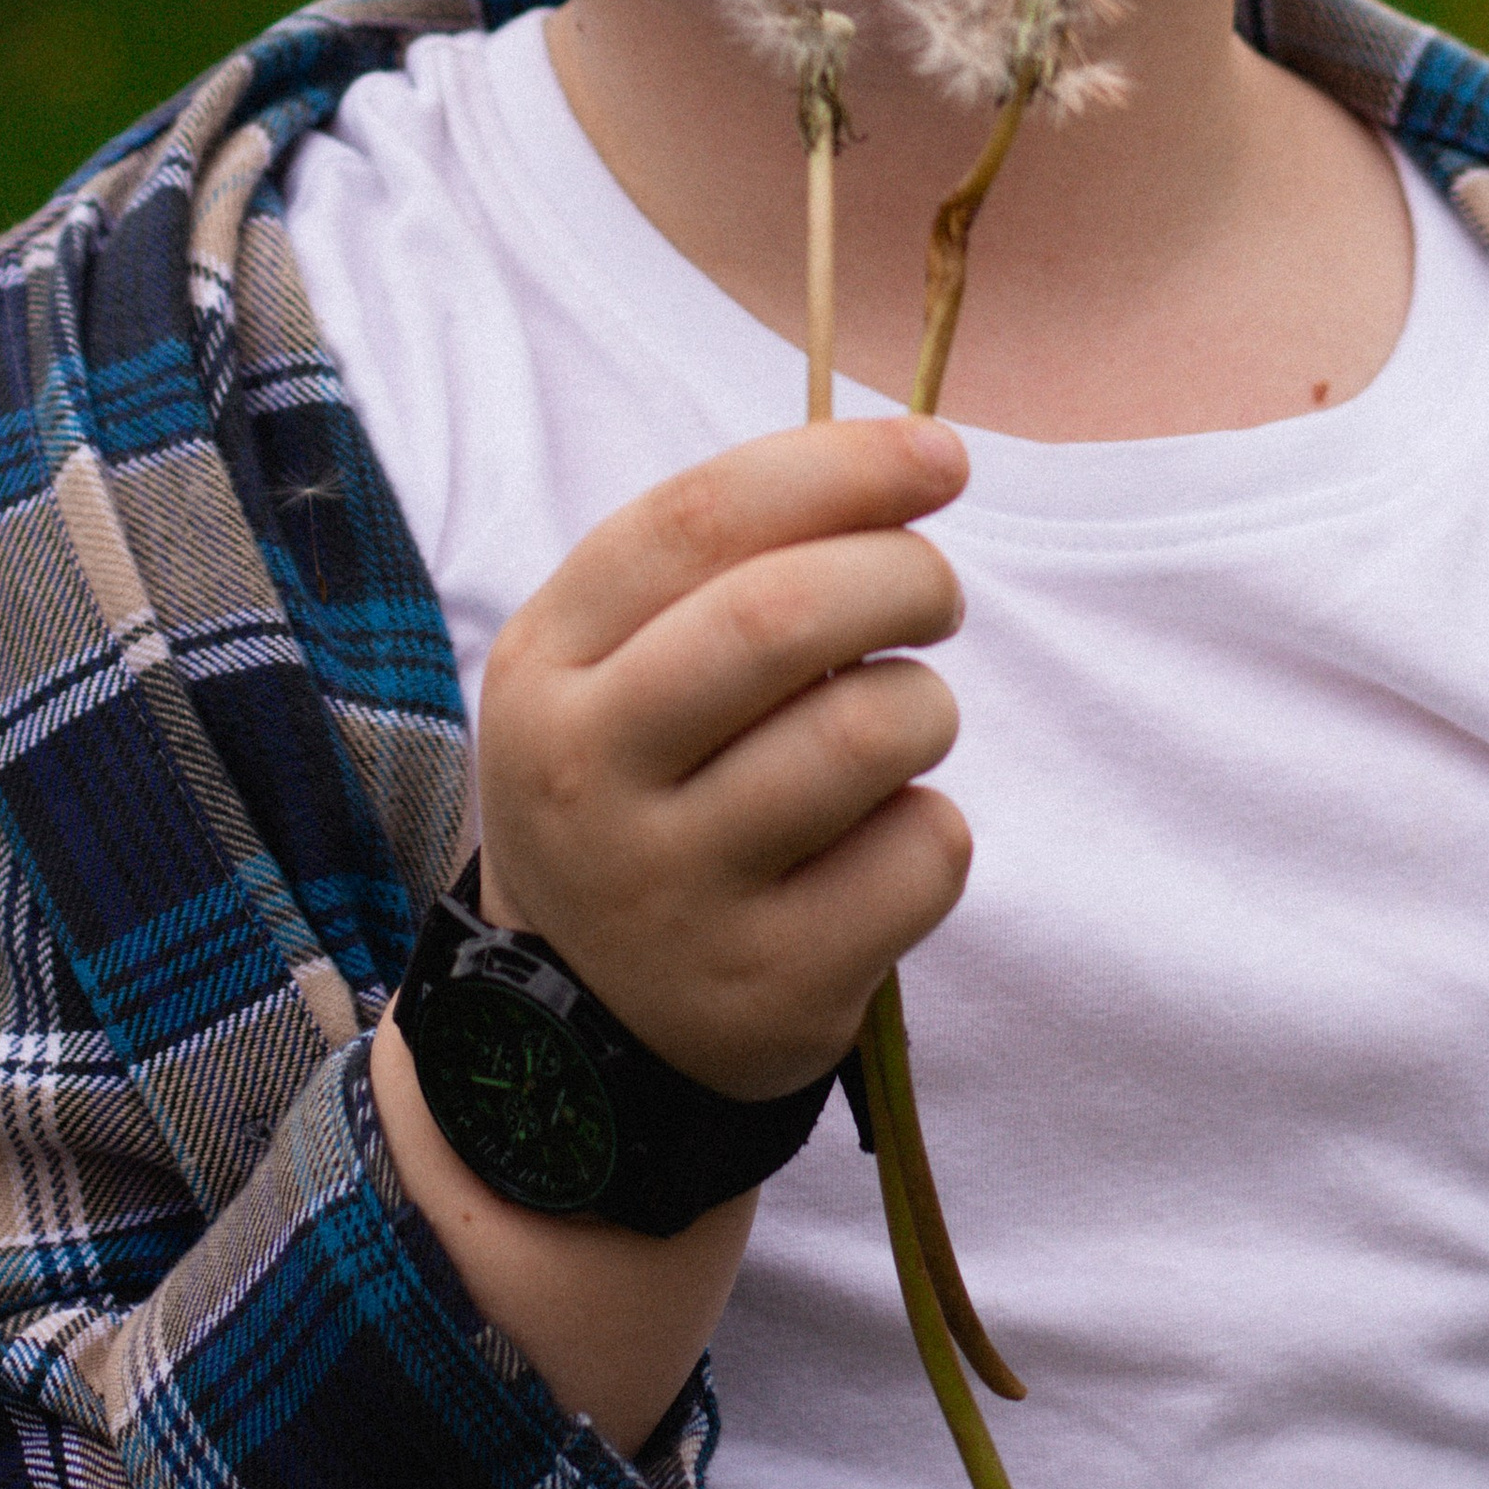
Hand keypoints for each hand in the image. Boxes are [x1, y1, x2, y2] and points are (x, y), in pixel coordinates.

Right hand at [472, 414, 971, 1098]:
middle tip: (937, 594)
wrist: (574, 1030)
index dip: (840, 467)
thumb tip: (920, 459)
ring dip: (924, 706)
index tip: (942, 457)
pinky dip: (934, 829)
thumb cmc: (641, 786)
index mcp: (547, 664)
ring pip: (868, 736)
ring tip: (901, 724)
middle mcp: (589, 776)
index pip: (697, 519)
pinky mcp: (766, 989)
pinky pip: (919, 856)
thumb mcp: (615, 666)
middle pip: (782, 617)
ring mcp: (672, 894)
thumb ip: (729, 559)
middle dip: (903, 575)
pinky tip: (882, 843)